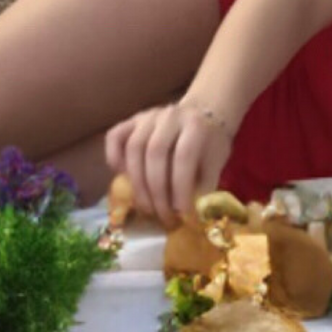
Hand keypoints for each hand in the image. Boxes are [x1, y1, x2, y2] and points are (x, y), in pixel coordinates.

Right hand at [104, 101, 234, 228]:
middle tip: (161, 215)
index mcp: (195, 125)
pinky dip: (114, 158)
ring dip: (137, 183)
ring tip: (146, 207)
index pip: (183, 156)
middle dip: (156, 191)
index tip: (181, 212)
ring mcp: (148, 116)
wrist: (203, 113)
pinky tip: (122, 178)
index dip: (180, 187)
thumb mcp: (217, 161)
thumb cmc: (210, 144)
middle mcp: (170, 116)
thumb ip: (205, 185)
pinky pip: (115, 136)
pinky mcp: (132, 120)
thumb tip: (191, 217)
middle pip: (155, 153)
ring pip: (133, 148)